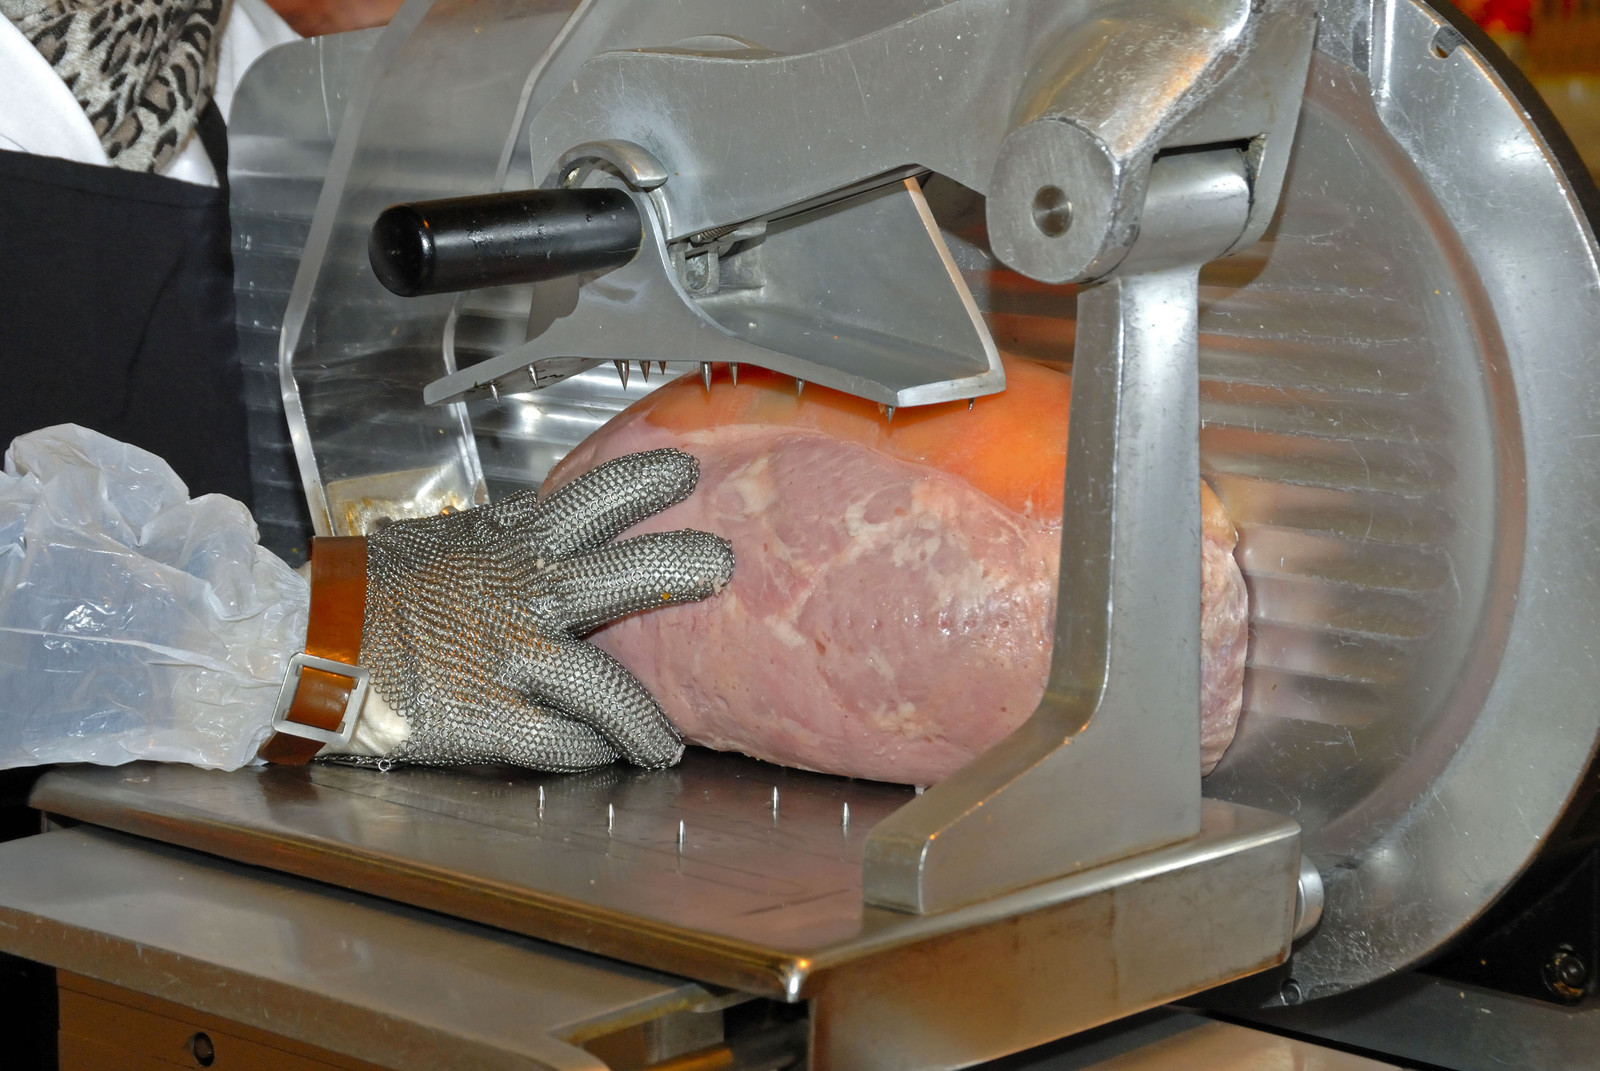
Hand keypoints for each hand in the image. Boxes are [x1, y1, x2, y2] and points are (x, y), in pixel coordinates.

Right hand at [357, 449, 732, 770]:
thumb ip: (509, 533)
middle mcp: (523, 594)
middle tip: (723, 566)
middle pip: (626, 576)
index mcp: (510, 544)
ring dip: (647, 718)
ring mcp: (511, 658)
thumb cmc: (378, 589)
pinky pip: (562, 743)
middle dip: (681, 568)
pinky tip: (604, 757)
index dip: (643, 483)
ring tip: (670, 743)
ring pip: (608, 686)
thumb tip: (560, 514)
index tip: (686, 474)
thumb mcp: (449, 540)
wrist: (309, 644)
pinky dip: (588, 751)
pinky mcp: (489, 717)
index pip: (591, 500)